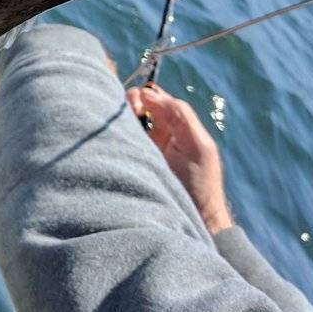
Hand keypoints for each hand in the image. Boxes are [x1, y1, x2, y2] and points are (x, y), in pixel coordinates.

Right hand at [127, 84, 233, 234]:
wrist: (193, 218)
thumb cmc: (200, 183)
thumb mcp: (198, 144)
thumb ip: (180, 114)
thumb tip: (148, 93)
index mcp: (176, 123)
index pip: (153, 97)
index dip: (142, 95)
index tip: (135, 107)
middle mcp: (159, 131)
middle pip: (136, 105)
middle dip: (127, 103)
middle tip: (125, 115)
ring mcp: (145, 146)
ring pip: (126, 121)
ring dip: (119, 119)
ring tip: (117, 126)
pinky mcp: (133, 160)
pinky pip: (120, 140)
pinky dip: (114, 135)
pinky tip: (112, 138)